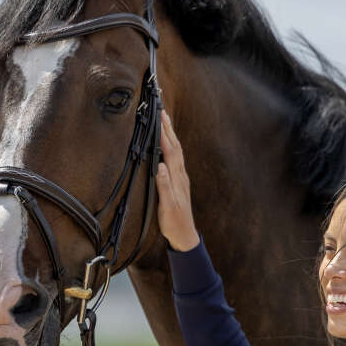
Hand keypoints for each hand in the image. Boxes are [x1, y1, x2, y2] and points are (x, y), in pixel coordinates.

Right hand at [156, 109, 199, 251]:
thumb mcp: (167, 206)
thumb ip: (164, 186)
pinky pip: (175, 157)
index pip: (170, 150)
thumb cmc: (174, 222)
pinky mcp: (179, 181)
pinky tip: (168, 143)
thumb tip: (160, 166)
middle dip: (168, 127)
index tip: (160, 116)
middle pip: (175, 146)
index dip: (165, 133)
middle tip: (161, 110)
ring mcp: (181, 177)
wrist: (185, 235)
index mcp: (177, 178)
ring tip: (164, 121)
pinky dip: (171, 145)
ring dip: (170, 134)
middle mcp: (181, 175)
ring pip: (176, 150)